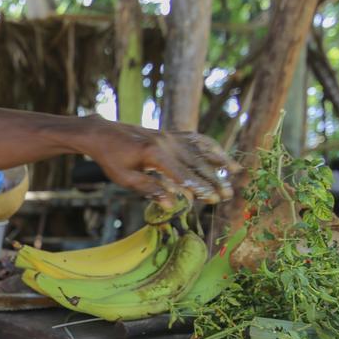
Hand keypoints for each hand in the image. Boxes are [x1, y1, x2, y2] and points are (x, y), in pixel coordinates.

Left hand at [86, 122, 240, 204]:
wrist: (102, 133)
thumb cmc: (110, 159)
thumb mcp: (125, 178)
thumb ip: (149, 189)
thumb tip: (170, 205)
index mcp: (154, 154)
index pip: (182, 174)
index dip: (199, 188)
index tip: (213, 199)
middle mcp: (166, 141)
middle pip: (196, 162)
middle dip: (214, 179)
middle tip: (228, 195)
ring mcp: (170, 135)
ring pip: (200, 148)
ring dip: (219, 161)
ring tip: (236, 172)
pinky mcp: (170, 133)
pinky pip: (195, 139)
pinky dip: (210, 147)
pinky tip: (221, 156)